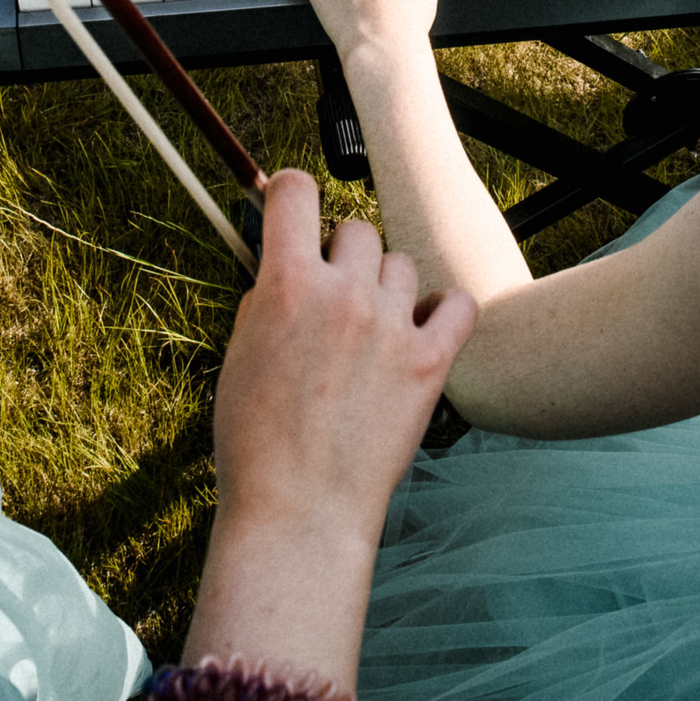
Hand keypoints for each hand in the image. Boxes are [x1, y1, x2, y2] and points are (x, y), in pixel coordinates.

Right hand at [182, 172, 475, 693]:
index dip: (288, 191)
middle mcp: (343, 292)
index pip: (294, 192)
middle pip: (356, 229)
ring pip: (401, 265)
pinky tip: (429, 327)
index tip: (290, 203)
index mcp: (286, 283)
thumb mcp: (240, 351)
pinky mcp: (429, 362)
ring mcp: (392, 325)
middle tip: (332, 291)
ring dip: (387, 285)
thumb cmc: (254, 440)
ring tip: (373, 326)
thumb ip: (268, 296)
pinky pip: (459, 306)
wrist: (300, 509)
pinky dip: (446, 311)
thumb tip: (286, 260)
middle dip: (342, 252)